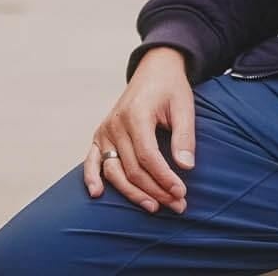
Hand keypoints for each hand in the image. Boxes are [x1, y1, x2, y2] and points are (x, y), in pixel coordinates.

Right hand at [84, 47, 195, 214]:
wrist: (154, 70)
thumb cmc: (171, 88)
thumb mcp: (184, 107)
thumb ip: (185, 136)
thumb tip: (186, 167)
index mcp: (136, 114)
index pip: (148, 156)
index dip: (164, 178)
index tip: (181, 193)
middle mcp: (116, 124)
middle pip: (133, 168)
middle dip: (155, 190)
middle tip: (177, 205)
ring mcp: (105, 130)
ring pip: (114, 171)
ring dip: (133, 193)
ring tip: (154, 207)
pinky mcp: (100, 135)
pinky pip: (92, 160)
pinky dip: (92, 178)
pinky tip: (97, 194)